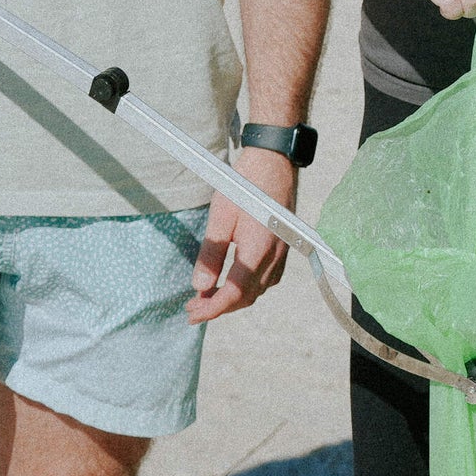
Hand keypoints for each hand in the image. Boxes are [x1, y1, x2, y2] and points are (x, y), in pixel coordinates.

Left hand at [187, 147, 294, 325]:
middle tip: (193, 307)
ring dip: (234, 298)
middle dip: (219, 307)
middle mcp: (274, 255)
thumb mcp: (220, 216)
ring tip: (209, 296)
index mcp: (258, 249)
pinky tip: (234, 281)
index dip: (211, 309)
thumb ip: (211, 253)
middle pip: (247, 296)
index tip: (191, 313)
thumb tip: (200, 286)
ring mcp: (283, 251)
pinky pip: (269, 278)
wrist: (273, 162)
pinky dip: (250, 287)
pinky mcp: (284, 245)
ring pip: (259, 290)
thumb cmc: (244, 185)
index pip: (234, 293)